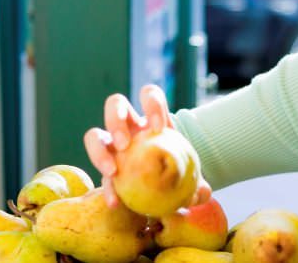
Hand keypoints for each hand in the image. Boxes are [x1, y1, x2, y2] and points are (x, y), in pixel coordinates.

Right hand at [84, 84, 211, 207]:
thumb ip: (198, 186)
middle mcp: (130, 126)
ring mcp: (113, 145)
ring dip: (99, 149)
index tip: (159, 128)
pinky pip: (99, 174)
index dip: (152, 105)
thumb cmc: (180, 174)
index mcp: (153, 119)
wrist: (166, 190)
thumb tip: (204, 193)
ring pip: (94, 134)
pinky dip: (107, 189)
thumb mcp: (191, 178)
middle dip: (116, 119)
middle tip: (125, 145)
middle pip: (115, 104)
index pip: (150, 95)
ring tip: (112, 170)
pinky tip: (116, 203)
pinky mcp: (106, 167)